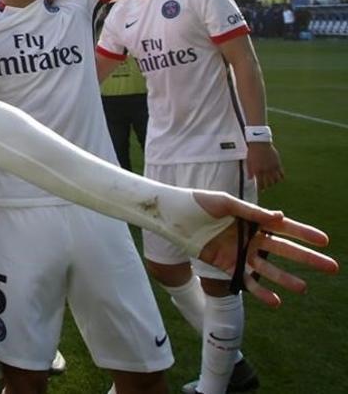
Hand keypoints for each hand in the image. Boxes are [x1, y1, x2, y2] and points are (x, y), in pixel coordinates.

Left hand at [193, 191, 336, 306]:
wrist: (172, 216)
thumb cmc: (198, 202)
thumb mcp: (225, 203)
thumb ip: (251, 212)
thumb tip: (280, 217)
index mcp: (252, 219)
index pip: (284, 228)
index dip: (304, 234)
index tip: (324, 241)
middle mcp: (249, 238)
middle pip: (284, 250)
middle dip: (307, 258)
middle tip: (332, 267)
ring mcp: (239, 253)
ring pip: (268, 269)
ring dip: (285, 279)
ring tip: (303, 287)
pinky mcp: (226, 265)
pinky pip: (246, 280)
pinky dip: (260, 291)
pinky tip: (276, 301)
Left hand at [246, 142, 283, 189]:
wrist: (260, 144)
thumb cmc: (252, 152)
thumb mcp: (248, 162)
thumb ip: (249, 172)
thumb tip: (250, 179)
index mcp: (258, 171)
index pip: (260, 183)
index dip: (261, 188)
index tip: (261, 190)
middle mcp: (266, 171)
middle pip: (269, 183)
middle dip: (268, 186)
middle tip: (267, 188)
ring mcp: (272, 167)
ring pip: (276, 179)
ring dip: (274, 183)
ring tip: (273, 183)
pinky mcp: (278, 164)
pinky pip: (281, 173)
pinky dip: (281, 177)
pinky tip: (280, 179)